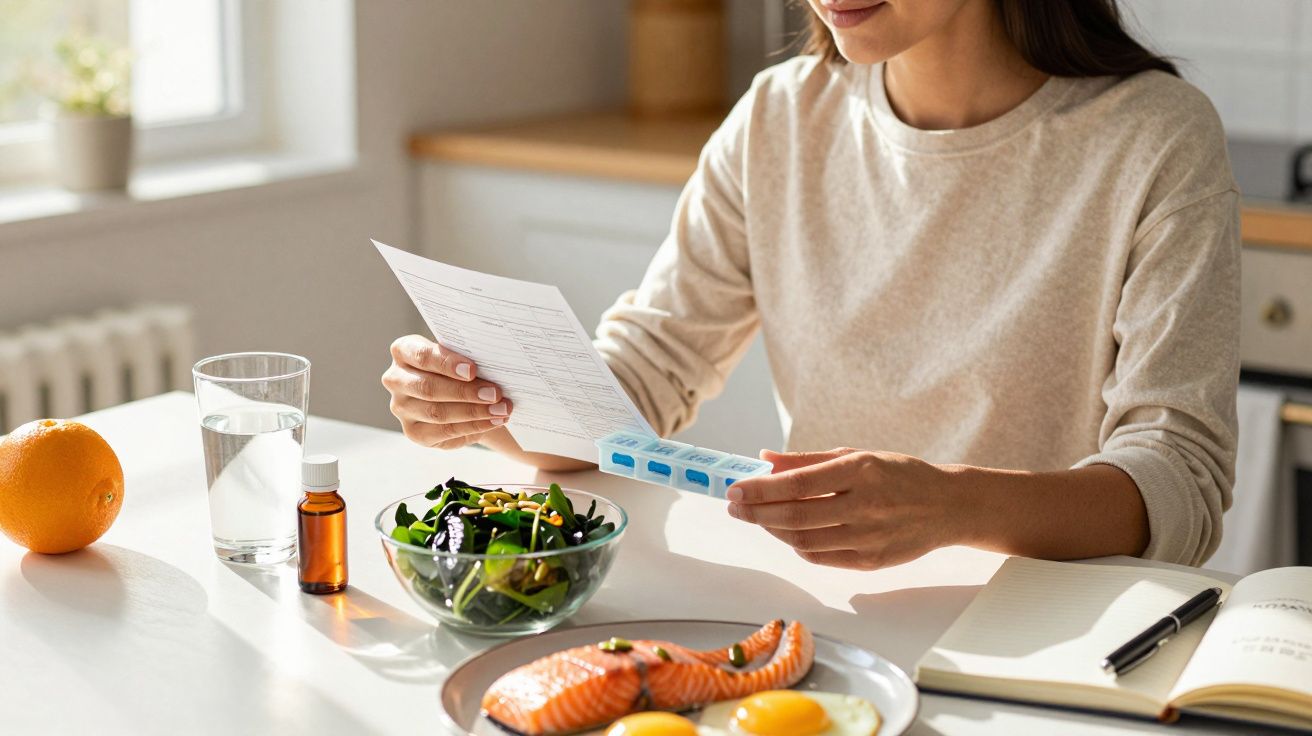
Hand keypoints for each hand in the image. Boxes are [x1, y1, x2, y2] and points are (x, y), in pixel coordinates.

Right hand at [381, 335, 511, 449]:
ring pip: (437, 412)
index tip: (473, 370)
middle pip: (428, 388)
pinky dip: (473, 426)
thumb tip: (493, 366)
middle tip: (495, 393)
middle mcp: (396, 379)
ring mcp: (402, 408)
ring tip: (501, 409)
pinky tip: (493, 421)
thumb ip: (467, 359)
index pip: (421, 356)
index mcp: (403, 351)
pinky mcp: (413, 432)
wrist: (462, 395)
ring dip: (474, 412)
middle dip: (465, 392)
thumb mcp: (461, 357)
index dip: (446, 363)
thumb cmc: (460, 369)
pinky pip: (444, 431)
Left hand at [725, 447, 959, 569]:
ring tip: (757, 518)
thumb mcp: (858, 455)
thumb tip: (764, 459)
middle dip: (757, 513)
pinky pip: (821, 558)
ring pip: (804, 541)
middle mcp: (865, 505)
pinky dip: (797, 546)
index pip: (798, 483)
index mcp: (861, 471)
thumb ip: (808, 460)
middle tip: (734, 507)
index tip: (736, 489)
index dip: (761, 489)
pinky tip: (786, 533)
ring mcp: (869, 537)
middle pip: (796, 516)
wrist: (947, 506)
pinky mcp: (871, 562)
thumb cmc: (898, 475)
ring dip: (773, 531)